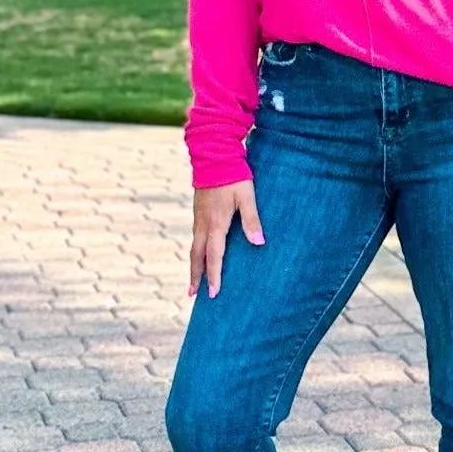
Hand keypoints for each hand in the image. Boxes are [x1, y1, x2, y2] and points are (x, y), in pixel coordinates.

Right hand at [189, 179, 264, 297]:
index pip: (214, 256)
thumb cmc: (233, 176)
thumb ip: (252, 220)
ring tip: (194, 280)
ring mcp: (198, 217)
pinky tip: (199, 253)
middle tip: (193, 295)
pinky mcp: (198, 210)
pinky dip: (195, 250)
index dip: (214, 276)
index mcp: (216, 223)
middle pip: (197, 256)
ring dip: (194, 265)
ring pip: (193, 247)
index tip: (213, 294)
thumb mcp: (246, 197)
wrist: (213, 155)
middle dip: (196, 277)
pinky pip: (194, 236)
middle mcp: (203, 223)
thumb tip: (259, 243)